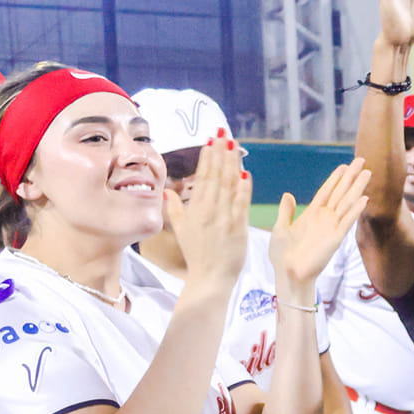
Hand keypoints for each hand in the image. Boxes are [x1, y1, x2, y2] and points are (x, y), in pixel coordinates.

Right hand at [162, 135, 249, 296]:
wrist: (210, 278)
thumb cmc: (196, 255)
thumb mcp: (181, 230)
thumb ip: (175, 209)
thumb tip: (167, 191)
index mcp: (195, 210)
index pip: (202, 178)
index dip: (207, 158)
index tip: (210, 142)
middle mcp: (209, 211)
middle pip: (216, 177)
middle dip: (219, 153)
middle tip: (222, 134)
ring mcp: (225, 219)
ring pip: (229, 186)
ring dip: (232, 164)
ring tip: (234, 145)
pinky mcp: (238, 228)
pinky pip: (241, 204)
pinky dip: (244, 188)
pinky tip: (246, 172)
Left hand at [271, 159, 371, 293]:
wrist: (288, 274)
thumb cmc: (282, 255)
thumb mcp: (281, 228)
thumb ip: (287, 211)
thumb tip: (288, 194)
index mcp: (311, 214)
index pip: (326, 191)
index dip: (335, 178)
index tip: (344, 165)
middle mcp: (324, 218)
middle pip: (340, 192)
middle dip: (351, 176)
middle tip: (362, 161)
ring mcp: (331, 227)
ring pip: (347, 202)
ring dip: (357, 188)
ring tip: (367, 173)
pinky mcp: (335, 239)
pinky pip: (347, 221)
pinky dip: (355, 210)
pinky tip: (364, 199)